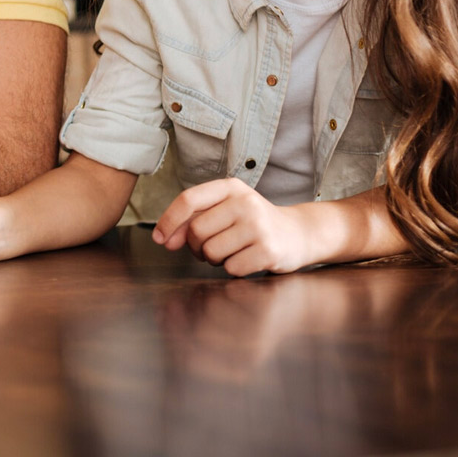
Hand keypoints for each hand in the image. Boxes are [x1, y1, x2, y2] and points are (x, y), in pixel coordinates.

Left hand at [152, 178, 311, 275]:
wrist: (298, 233)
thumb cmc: (253, 222)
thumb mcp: (226, 210)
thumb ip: (194, 220)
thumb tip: (164, 239)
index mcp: (231, 187)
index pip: (189, 199)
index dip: (169, 220)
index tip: (159, 238)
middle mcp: (245, 202)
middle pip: (197, 230)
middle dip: (196, 246)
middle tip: (209, 248)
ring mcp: (258, 226)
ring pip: (211, 251)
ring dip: (215, 259)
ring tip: (232, 251)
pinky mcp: (268, 250)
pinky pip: (231, 268)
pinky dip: (233, 269)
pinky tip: (247, 259)